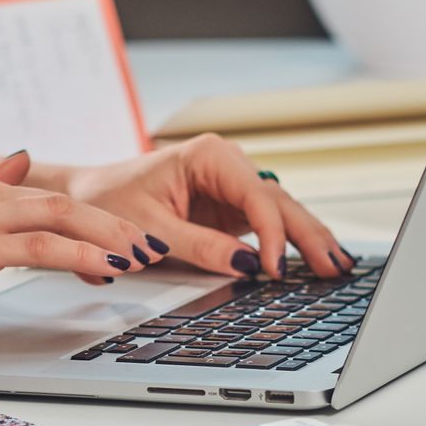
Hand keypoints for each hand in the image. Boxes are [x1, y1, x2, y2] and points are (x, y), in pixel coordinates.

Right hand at [0, 151, 163, 335]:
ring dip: (110, 237)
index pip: (40, 193)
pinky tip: (108, 269)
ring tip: (143, 256)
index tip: (123, 237)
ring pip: (60, 215)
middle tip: (151, 242)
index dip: (88, 217)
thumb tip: (19, 162)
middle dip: (114, 222)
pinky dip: (82, 255)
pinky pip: (41, 246)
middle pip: (61, 198)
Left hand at [56, 134, 354, 280]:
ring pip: (282, 213)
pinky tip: (317, 261)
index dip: (271, 234)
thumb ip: (199, 247)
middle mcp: (228, 165)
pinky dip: (292, 244)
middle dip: (308, 235)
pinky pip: (270, 226)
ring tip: (338, 267)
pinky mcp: (232, 209)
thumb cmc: (109, 201)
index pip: (256, 196)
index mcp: (209, 155)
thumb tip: (246, 265)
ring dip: (309, 240)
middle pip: (280, 202)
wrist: (87, 197)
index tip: (273, 269)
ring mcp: (234, 187)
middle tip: (334, 267)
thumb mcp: (149, 230)